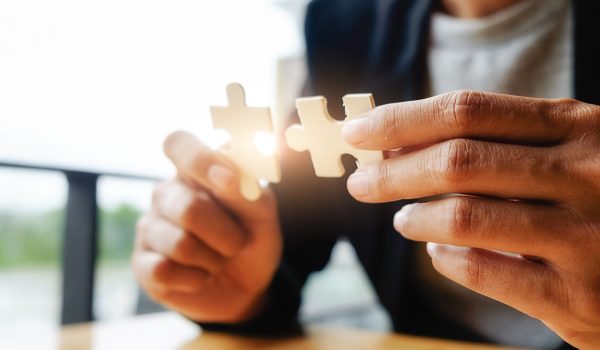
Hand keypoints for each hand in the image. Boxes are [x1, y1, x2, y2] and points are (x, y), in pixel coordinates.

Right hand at [132, 131, 282, 322]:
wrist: (248, 285)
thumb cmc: (252, 237)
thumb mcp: (262, 211)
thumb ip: (246, 186)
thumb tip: (227, 170)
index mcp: (195, 171)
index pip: (178, 143)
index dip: (200, 159)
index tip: (229, 178)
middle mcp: (167, 193)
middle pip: (189, 208)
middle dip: (226, 234)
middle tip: (239, 242)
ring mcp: (150, 228)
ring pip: (180, 244)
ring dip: (214, 259)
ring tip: (218, 259)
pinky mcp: (142, 264)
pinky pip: (165, 271)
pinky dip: (196, 279)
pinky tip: (200, 276)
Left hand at [342, 91, 599, 348]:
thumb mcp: (570, 151)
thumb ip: (499, 143)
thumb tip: (401, 146)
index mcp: (578, 128)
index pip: (467, 111)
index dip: (401, 120)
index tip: (358, 131)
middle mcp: (585, 174)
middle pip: (457, 161)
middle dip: (392, 172)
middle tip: (360, 183)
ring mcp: (585, 236)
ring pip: (464, 217)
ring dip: (416, 216)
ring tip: (403, 218)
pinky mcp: (578, 296)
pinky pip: (486, 273)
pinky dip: (447, 260)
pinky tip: (438, 251)